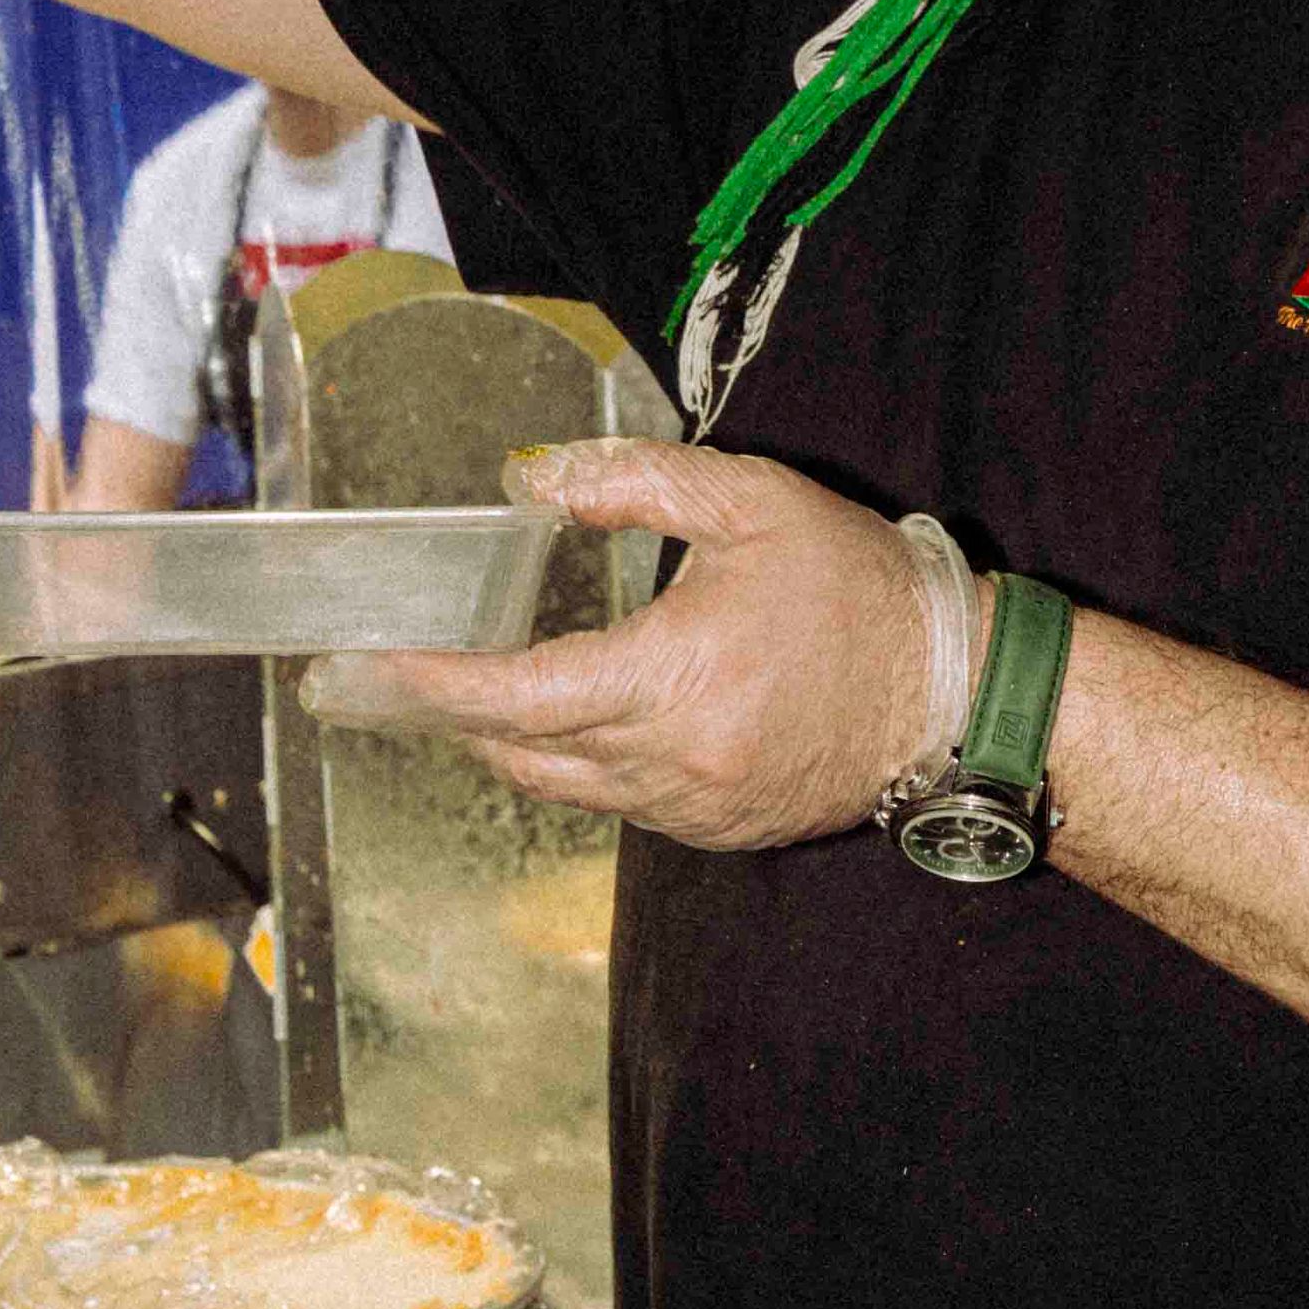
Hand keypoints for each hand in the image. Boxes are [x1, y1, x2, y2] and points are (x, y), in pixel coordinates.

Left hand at [302, 445, 934, 857]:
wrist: (954, 693)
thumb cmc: (856, 587)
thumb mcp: (752, 502)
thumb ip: (634, 482)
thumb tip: (532, 478)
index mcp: (673, 676)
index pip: (516, 694)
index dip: (426, 685)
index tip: (354, 673)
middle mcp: (671, 760)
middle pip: (518, 751)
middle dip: (445, 715)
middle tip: (380, 680)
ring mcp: (692, 808)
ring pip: (561, 784)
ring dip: (507, 741)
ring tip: (463, 692)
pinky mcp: (715, 830)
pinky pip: (615, 802)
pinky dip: (576, 761)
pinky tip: (569, 718)